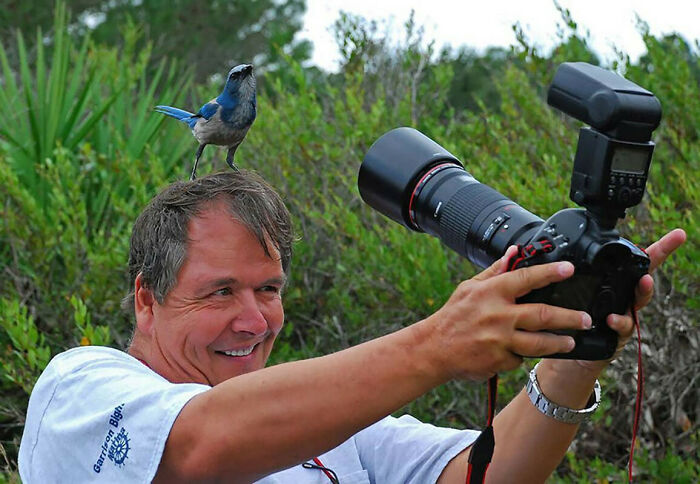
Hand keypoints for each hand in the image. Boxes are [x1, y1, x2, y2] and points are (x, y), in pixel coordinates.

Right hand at [424, 246, 588, 381]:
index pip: (526, 278)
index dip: (550, 273)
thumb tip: (513, 252)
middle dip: (570, 317)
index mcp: (491, 293)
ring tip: (571, 341)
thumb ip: (494, 272)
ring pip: (541, 343)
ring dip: (560, 342)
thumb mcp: (469, 288)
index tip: (569, 269)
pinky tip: (525, 351)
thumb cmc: (453, 316)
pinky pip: (521, 357)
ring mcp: (500, 340)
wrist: (434, 349)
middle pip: (543, 315)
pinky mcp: (500, 361)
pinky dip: (525, 354)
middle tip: (586, 319)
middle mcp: (498, 316)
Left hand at [573, 228, 686, 373]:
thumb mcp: (581, 291)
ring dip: (642, 293)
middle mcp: (627, 299)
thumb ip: (582, 274)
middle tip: (649, 270)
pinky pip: (622, 328)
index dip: (661, 248)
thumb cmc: (580, 315)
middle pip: (644, 284)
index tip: (678, 234)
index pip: (641, 264)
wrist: (574, 348)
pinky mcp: (618, 336)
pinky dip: (619, 323)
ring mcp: (625, 317)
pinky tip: (612, 319)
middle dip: (650, 274)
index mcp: (619, 284)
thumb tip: (570, 250)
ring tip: (643, 283)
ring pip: (637, 305)